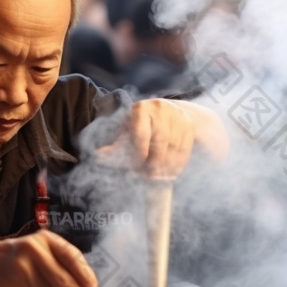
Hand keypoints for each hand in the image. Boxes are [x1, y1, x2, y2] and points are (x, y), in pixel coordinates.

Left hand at [99, 99, 229, 178]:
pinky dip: (179, 163)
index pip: (141, 134)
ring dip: (167, 165)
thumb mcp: (126, 133)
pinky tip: (172, 173)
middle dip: (155, 162)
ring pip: (174, 145)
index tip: (137, 168)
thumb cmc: (139, 127)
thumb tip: (98, 156)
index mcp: (140, 109)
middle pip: (160, 140)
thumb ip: (115, 147)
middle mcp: (160, 108)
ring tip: (160, 178)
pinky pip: (185, 147)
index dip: (139, 154)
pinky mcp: (188, 124)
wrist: (165, 114)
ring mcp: (177, 115)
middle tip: (150, 178)